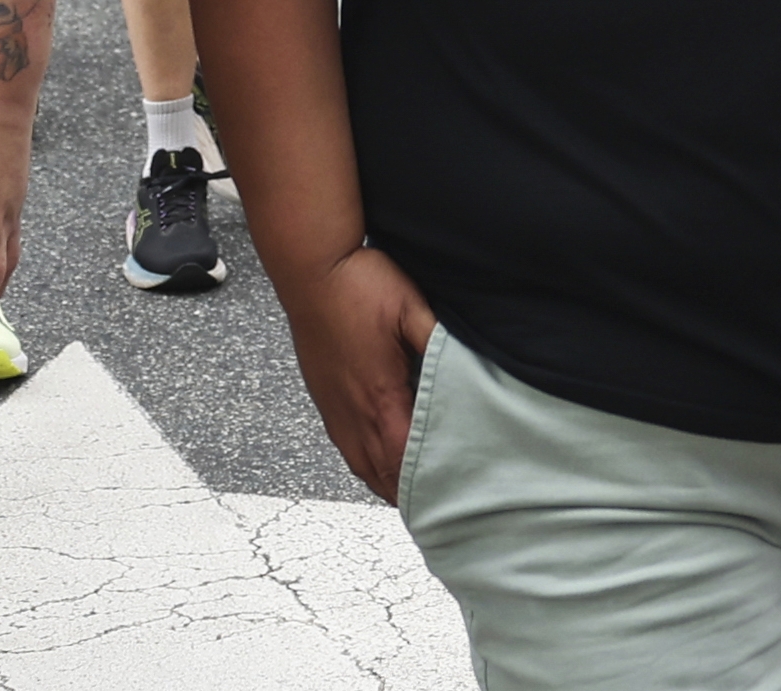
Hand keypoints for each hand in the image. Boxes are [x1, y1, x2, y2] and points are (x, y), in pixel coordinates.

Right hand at [281, 240, 440, 500]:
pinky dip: (370, 467)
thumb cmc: (359, 284)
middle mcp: (353, 415)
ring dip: (391, 484)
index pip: (408, 461)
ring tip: (418, 497)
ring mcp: (335, 411)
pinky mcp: (326, 402)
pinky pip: (349, 452)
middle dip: (414, 497)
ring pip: (364, 468)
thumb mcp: (412, 308)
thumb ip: (440, 343)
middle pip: (384, 476)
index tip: (456, 501)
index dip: (432, 486)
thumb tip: (468, 368)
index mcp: (380, 397)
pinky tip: (383, 464)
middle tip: (445, 511)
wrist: (312, 269)